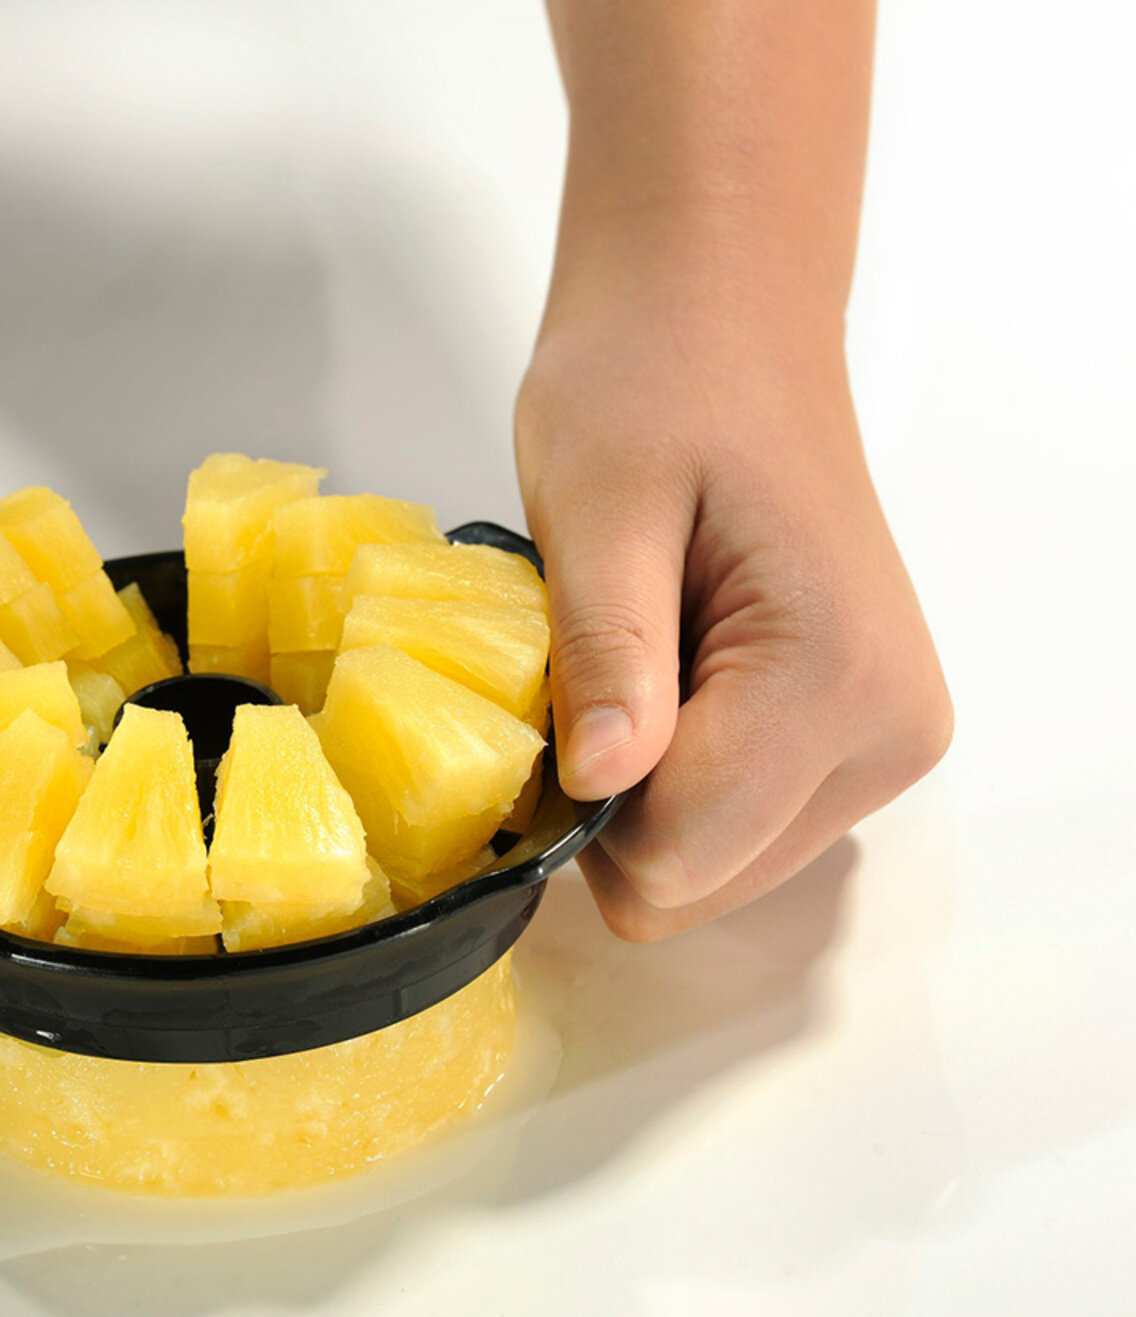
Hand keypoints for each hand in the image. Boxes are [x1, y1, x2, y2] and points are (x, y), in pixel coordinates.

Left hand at [515, 278, 952, 939]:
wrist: (719, 321)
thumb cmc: (651, 382)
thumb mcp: (597, 504)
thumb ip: (605, 652)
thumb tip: (604, 788)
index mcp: (834, 679)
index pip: (677, 856)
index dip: (577, 807)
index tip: (543, 709)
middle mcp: (888, 732)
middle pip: (699, 880)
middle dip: (612, 803)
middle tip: (583, 673)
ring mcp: (885, 739)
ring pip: (716, 863)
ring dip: (643, 787)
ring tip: (628, 658)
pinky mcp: (860, 733)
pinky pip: (739, 820)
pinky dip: (677, 771)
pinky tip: (662, 674)